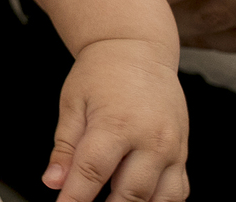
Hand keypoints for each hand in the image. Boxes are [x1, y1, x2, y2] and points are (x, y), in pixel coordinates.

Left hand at [44, 39, 187, 201]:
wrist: (137, 49)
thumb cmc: (102, 71)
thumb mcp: (73, 103)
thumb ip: (64, 146)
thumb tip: (53, 180)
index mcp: (116, 124)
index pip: (92, 173)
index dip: (74, 198)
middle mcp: (150, 139)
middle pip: (129, 194)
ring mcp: (172, 148)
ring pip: (159, 200)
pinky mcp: (183, 153)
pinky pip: (178, 191)